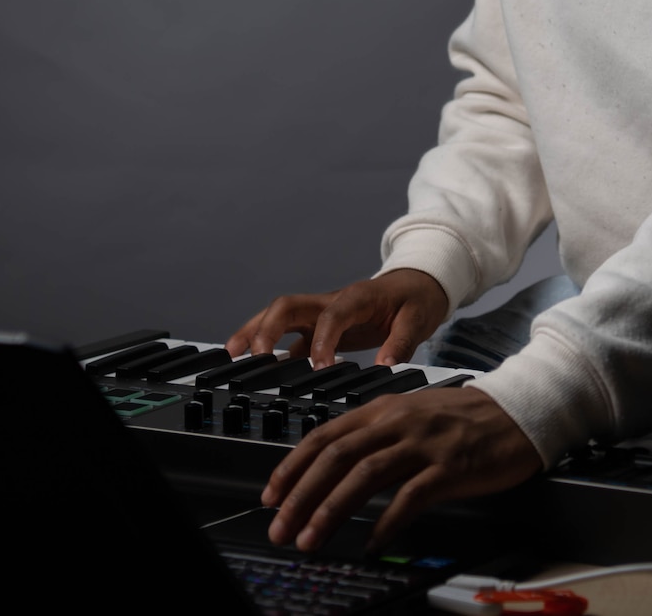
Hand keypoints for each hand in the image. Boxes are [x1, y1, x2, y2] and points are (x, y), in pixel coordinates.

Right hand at [226, 269, 449, 367]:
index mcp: (357, 296)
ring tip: (232, 355)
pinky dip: (272, 350)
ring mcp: (322, 313)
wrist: (420, 283)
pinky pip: (290, 337)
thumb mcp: (419, 319)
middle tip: (254, 357)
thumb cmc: (417, 298)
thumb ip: (401, 343)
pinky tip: (257, 368)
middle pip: (288, 306)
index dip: (321, 341)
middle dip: (266, 328)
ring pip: (280, 318)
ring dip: (255, 332)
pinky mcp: (320, 326)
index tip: (319, 368)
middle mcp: (332, 301)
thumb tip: (385, 367)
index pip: (330, 315)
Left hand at [261, 387, 543, 550]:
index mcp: (385, 408)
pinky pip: (409, 497)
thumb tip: (336, 468)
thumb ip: (376, 436)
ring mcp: (423, 443)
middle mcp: (398, 422)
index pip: (325, 435)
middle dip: (301, 495)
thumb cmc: (466, 418)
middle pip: (336, 456)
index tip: (272, 495)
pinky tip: (371, 543)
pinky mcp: (449, 467)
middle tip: (280, 527)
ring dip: (330, 510)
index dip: (292, 466)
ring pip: (364, 475)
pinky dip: (385, 523)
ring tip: (311, 539)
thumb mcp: (413, 415)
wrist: (519, 411)